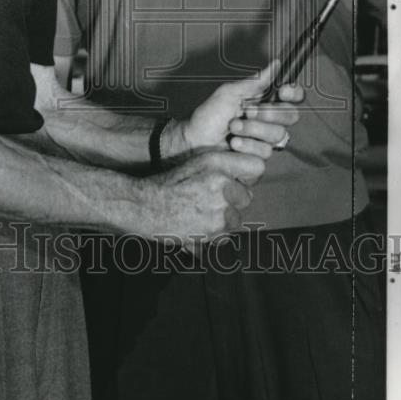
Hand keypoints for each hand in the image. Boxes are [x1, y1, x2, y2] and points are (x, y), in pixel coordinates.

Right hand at [137, 149, 262, 244]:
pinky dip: (214, 235)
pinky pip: (225, 236)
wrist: (144, 206)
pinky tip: (196, 225)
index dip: (247, 175)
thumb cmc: (169, 184)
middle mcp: (222, 184)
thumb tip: (249, 176)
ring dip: (223, 219)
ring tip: (199, 214)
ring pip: (236, 219)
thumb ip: (223, 167)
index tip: (237, 180)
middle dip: (233, 201)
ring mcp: (220, 209)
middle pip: (247, 197)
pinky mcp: (214, 231)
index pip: (256, 166)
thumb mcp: (196, 163)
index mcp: (217, 164)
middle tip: (210, 201)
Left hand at [168, 62, 302, 160]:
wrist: (195, 141)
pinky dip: (247, 146)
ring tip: (233, 128)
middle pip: (290, 117)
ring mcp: (265, 142)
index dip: (293, 94)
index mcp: (266, 103)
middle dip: (268, 113)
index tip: (282, 91)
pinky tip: (234, 144)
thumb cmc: (210, 115)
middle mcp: (270, 122)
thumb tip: (276, 64)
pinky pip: (265, 153)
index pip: (293, 98)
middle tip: (247, 111)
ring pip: (278, 136)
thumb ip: (256, 82)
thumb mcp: (230, 93)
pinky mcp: (259, 160)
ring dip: (252, 130)